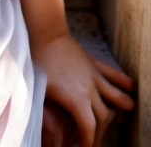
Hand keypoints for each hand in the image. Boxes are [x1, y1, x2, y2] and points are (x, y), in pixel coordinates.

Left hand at [31, 32, 135, 146]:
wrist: (45, 33)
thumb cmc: (38, 61)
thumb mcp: (38, 89)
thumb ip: (43, 110)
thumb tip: (43, 126)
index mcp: (76, 99)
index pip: (89, 128)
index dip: (89, 142)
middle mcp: (90, 89)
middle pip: (103, 118)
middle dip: (100, 132)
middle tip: (93, 139)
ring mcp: (94, 75)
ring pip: (115, 97)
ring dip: (120, 109)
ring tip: (121, 118)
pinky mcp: (94, 63)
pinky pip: (113, 74)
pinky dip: (123, 82)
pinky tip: (131, 88)